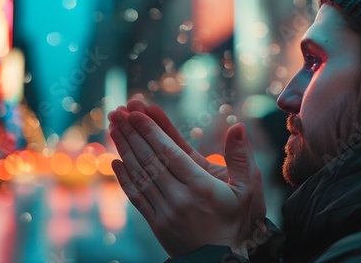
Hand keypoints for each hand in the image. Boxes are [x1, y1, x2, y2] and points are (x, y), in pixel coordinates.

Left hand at [108, 107, 265, 257]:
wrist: (220, 261)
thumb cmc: (235, 221)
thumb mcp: (247, 190)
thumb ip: (240, 158)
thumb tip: (239, 126)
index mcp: (201, 186)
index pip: (169, 153)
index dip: (150, 131)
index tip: (136, 113)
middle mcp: (179, 198)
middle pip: (150, 160)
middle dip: (132, 134)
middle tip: (118, 114)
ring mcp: (165, 212)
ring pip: (140, 176)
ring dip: (124, 150)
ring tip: (113, 129)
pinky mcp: (156, 224)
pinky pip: (136, 198)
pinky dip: (124, 179)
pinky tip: (115, 162)